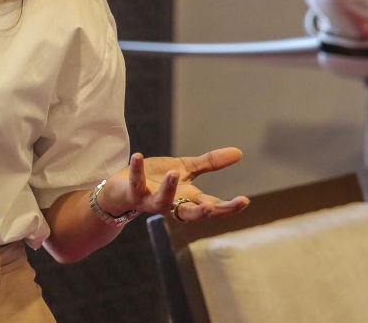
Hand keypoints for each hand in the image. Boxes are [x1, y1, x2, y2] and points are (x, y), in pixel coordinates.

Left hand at [99, 149, 249, 222]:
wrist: (123, 187)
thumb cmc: (157, 179)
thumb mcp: (186, 168)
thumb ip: (210, 163)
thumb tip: (239, 153)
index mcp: (187, 199)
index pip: (212, 207)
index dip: (228, 207)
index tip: (244, 201)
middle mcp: (171, 204)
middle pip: (190, 214)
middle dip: (203, 212)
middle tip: (213, 207)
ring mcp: (151, 200)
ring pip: (161, 202)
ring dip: (168, 189)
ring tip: (175, 173)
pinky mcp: (133, 192)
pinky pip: (135, 182)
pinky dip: (136, 170)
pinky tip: (138, 156)